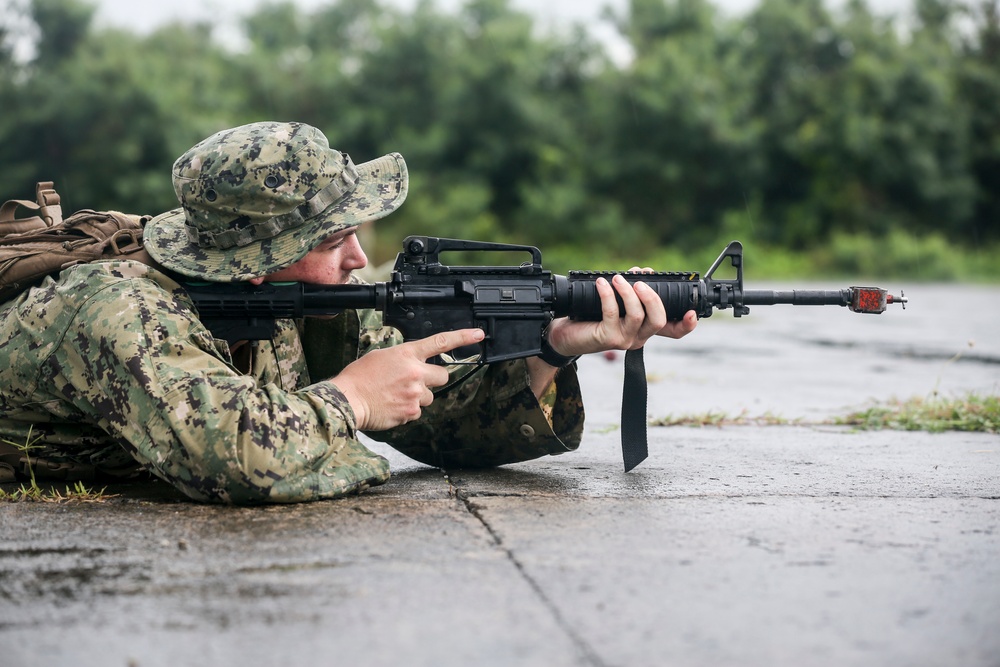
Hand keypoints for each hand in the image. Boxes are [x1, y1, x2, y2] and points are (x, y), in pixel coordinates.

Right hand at [333, 328, 484, 430]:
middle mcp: (415, 372)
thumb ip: (402, 358)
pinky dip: (407, 410)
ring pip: (429, 396)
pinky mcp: (411, 412)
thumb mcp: (381, 356)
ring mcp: (415, 393)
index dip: (463, 337)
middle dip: (433, 379)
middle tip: (416, 382)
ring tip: (396, 395)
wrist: (348, 400)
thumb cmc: (359, 377)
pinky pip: (417, 411)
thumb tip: (412, 364)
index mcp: (407, 354)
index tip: (479, 335)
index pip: (441, 342)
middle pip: (443, 376)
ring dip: (418, 396)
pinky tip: (392, 405)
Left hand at [544, 272, 696, 359]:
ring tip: (616, 278)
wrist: (565, 333)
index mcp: (645, 329)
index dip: (686, 325)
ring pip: (638, 315)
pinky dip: (608, 294)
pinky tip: (601, 283)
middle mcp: (638, 337)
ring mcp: (624, 340)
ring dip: (628, 292)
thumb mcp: (617, 301)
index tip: (691, 312)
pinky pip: (612, 312)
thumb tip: (644, 271)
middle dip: (652, 297)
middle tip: (638, 281)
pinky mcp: (607, 338)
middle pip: (659, 320)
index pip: (673, 331)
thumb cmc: (591, 316)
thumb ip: (633, 289)